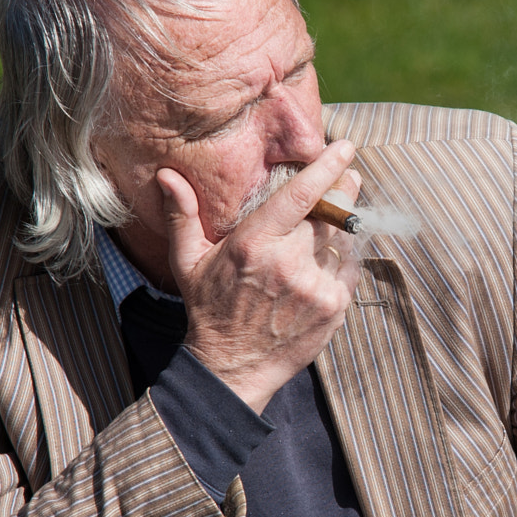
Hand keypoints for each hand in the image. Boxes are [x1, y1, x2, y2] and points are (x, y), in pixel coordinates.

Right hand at [156, 141, 361, 412]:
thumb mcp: (188, 262)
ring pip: (342, 239)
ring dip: (343, 227)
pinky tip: (329, 258)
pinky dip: (344, 258)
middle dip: (342, 192)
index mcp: (253, 244)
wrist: (232, 368)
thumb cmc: (209, 309)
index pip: (300, 195)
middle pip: (329, 213)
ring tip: (333, 223)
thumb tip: (167, 175)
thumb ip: (182, 216)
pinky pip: (349, 268)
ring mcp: (314, 286)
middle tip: (348, 179)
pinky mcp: (333, 307)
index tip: (345, 148)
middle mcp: (287, 262)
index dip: (326, 167)